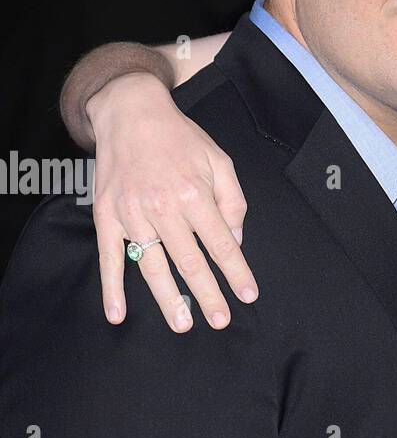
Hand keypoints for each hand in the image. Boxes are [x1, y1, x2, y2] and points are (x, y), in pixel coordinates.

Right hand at [89, 73, 257, 331]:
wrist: (130, 112)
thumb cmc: (180, 139)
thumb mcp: (219, 161)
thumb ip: (233, 203)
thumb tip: (236, 242)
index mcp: (195, 194)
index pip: (221, 244)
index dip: (237, 273)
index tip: (248, 295)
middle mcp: (164, 207)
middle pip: (190, 262)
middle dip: (208, 295)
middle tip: (221, 321)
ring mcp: (132, 213)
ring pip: (152, 266)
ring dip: (169, 299)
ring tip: (183, 325)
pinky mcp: (107, 216)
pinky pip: (110, 257)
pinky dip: (112, 287)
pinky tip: (118, 313)